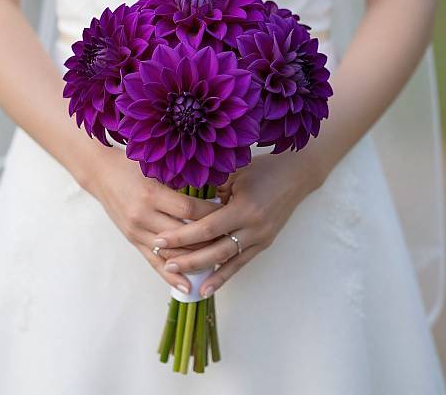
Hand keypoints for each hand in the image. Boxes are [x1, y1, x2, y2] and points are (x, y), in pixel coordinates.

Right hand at [83, 147, 221, 292]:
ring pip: (171, 253)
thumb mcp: (154, 167)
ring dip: (194, 260)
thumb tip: (213, 185)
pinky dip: (171, 276)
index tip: (229, 212)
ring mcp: (137, 231)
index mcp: (152, 194)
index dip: (211, 213)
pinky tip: (187, 286)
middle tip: (230, 240)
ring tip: (217, 265)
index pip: (189, 209)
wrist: (101, 173)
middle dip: (208, 239)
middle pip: (183, 235)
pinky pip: (154, 262)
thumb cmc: (131, 165)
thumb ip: (179, 179)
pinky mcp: (132, 240)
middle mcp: (143, 216)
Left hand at [152, 150, 324, 297]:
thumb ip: (212, 190)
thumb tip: (182, 203)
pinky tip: (205, 287)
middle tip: (163, 260)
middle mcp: (254, 227)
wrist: (296, 175)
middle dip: (187, 257)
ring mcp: (261, 238)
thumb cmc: (263, 168)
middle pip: (215, 249)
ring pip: (226, 260)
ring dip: (201, 269)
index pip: (207, 228)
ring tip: (178, 274)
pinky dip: (222, 276)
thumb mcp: (235, 173)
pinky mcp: (264, 244)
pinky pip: (240, 263)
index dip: (182, 236)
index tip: (160, 239)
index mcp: (245, 208)